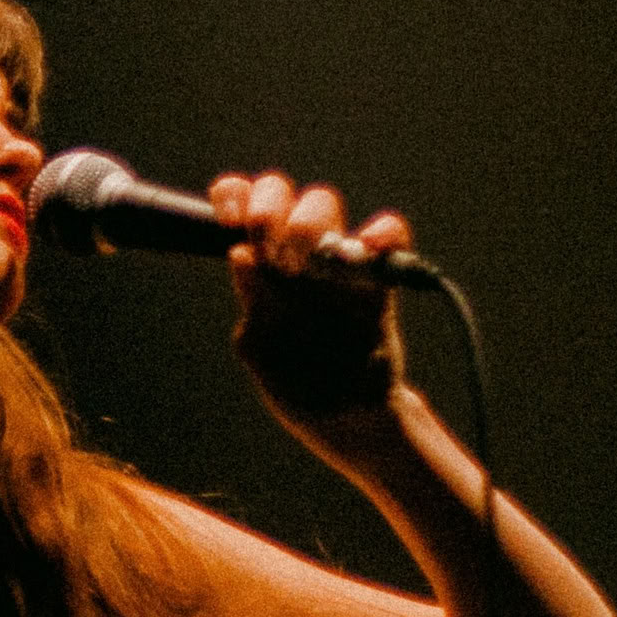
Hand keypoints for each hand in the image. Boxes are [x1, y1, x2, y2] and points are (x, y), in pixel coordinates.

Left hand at [207, 173, 413, 423]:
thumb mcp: (263, 349)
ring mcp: (335, 266)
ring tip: (301, 267)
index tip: (228, 216)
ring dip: (306, 222)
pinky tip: (366, 248)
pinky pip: (389, 238)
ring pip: (323, 204)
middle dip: (267, 207)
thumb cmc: (298, 385)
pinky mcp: (377, 283)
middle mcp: (293, 257)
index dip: (232, 196)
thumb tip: (238, 254)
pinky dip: (382, 234)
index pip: (240, 208)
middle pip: (280, 194)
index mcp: (258, 269)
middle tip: (268, 249)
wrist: (348, 422)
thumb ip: (255, 304)